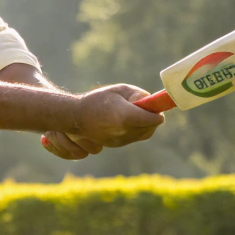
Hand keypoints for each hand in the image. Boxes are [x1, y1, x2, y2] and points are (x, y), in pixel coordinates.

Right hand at [41, 84, 163, 159]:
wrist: (76, 117)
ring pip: (145, 134)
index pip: (152, 119)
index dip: (157, 113)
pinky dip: (138, 130)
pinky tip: (130, 120)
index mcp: (124, 116)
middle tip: (150, 109)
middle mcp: (122, 131)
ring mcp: (119, 140)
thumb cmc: (99, 99)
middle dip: (154, 119)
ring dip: (147, 125)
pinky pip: (136, 138)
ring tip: (138, 113)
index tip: (157, 108)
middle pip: (151, 128)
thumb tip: (151, 104)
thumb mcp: (120, 90)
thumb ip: (139, 95)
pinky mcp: (116, 144)